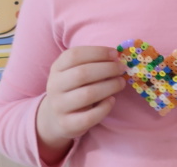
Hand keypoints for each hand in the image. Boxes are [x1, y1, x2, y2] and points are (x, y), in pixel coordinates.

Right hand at [36, 46, 125, 161]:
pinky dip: (104, 107)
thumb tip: (117, 57)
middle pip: (82, 74)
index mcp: (57, 68)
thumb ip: (92, 62)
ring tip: (121, 83)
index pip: (74, 55)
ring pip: (87, 94)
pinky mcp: (68, 124)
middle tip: (121, 69)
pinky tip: (112, 100)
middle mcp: (55, 86)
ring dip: (110, 86)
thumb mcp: (75, 71)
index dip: (98, 52)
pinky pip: (89, 116)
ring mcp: (59, 106)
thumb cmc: (74, 88)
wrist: (55, 118)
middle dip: (108, 69)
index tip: (115, 54)